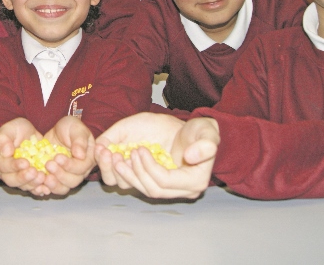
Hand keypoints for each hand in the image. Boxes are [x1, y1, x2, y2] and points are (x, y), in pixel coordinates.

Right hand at [0, 118, 48, 195]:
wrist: (26, 135)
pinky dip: (39, 190)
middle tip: (35, 172)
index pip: (4, 166)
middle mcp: (4, 172)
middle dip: (24, 178)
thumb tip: (6, 152)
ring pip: (22, 186)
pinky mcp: (27, 181)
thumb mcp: (9, 129)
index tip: (26, 163)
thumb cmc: (16, 130)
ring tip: (43, 178)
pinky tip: (46, 188)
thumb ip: (4, 139)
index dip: (14, 166)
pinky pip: (32, 188)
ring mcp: (16, 178)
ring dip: (32, 184)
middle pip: (11, 180)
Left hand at [42, 116, 94, 194]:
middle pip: (73, 181)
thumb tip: (80, 155)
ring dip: (54, 184)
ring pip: (64, 188)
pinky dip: (46, 188)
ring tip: (44, 177)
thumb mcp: (75, 127)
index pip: (81, 167)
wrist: (57, 132)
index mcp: (88, 159)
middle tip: (48, 164)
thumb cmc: (69, 128)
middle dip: (60, 174)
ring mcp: (68, 177)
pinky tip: (39, 183)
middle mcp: (80, 171)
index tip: (58, 157)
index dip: (70, 165)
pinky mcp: (56, 179)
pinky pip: (52, 188)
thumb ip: (79, 140)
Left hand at [94, 113, 219, 198]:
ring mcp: (171, 190)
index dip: (149, 167)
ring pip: (145, 190)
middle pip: (153, 189)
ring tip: (115, 159)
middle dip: (135, 172)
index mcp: (195, 181)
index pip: (165, 181)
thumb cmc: (201, 132)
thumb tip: (190, 156)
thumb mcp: (207, 132)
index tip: (139, 149)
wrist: (196, 135)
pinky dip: (129, 176)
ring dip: (128, 176)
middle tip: (124, 154)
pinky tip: (119, 163)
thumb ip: (205, 144)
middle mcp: (183, 191)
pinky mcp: (161, 185)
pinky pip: (142, 185)